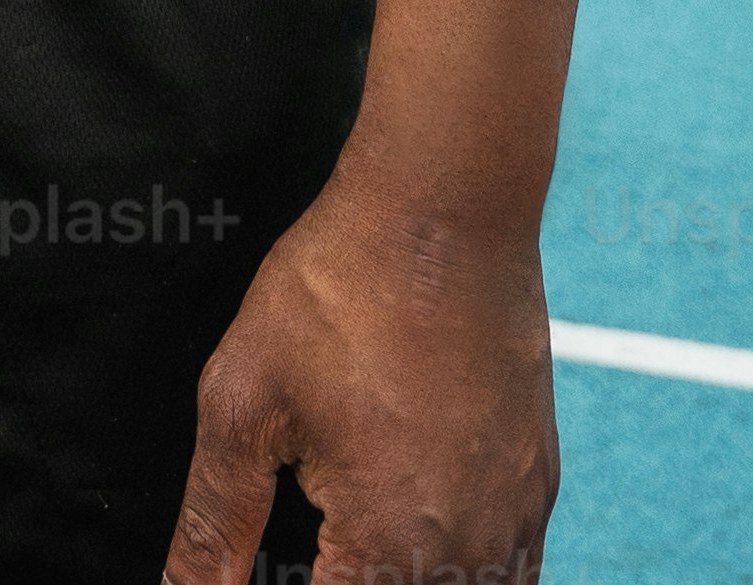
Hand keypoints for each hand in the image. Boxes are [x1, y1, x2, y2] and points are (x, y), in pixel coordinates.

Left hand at [165, 177, 559, 584]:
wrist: (448, 205)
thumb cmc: (344, 285)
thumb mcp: (245, 399)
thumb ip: (214, 523)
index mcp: (384, 546)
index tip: (267, 567)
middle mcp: (463, 556)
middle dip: (344, 579)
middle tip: (314, 540)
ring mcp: (514, 522)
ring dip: (403, 581)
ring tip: (354, 545)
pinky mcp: (538, 486)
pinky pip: (512, 576)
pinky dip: (465, 576)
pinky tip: (421, 546)